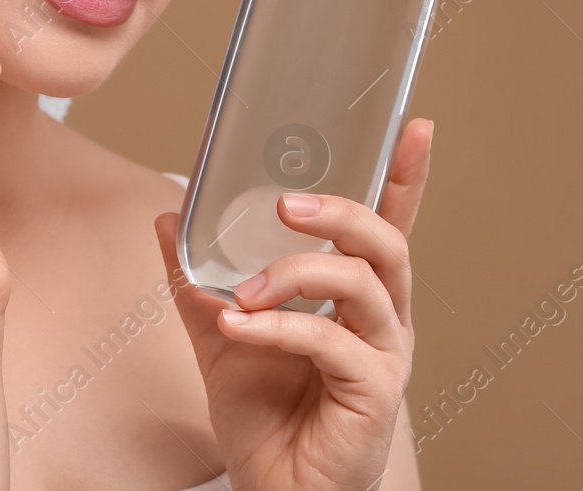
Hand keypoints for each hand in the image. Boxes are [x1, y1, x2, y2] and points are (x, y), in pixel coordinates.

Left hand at [154, 117, 434, 490]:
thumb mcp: (222, 332)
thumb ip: (198, 278)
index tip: (413, 126)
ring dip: (297, 273)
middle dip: (340, 213)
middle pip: (384, 244)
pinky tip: (238, 325)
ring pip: (363, 285)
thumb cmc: (266, 413)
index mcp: (356, 296)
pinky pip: (330, 341)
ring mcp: (383, 355)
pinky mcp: (373, 392)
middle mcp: (381, 319)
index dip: (405, 176)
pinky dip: (280, 328)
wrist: (272, 487)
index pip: (389, 224)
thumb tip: (169, 219)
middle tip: (286, 205)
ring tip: (245, 289)